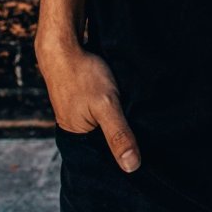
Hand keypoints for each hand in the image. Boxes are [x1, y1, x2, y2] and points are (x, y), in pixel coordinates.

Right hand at [36, 30, 141, 173]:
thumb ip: (118, 134)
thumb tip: (132, 168)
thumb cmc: (82, 74)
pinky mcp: (83, 99)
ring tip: (139, 117)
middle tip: (149, 134)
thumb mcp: (106, 105)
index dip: (124, 154)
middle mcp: (76, 128)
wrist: (62, 43)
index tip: (147, 154)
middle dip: (124, 137)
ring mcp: (78, 112)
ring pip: (106, 122)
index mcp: (77, 138)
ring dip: (121, 119)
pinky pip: (102, 109)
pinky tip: (126, 102)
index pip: (105, 157)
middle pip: (106, 140)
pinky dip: (115, 107)